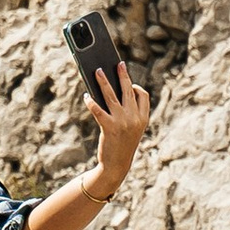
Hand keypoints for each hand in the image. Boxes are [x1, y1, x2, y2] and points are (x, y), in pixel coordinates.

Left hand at [89, 64, 151, 180]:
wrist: (116, 166)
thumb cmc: (121, 145)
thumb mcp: (130, 129)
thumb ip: (127, 113)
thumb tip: (111, 91)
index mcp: (143, 119)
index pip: (143, 96)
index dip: (136, 87)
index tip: (130, 82)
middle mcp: (134, 119)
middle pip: (128, 91)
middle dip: (122, 75)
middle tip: (118, 64)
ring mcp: (122, 122)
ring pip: (111, 95)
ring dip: (103, 81)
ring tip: (97, 71)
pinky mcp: (109, 127)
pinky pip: (98, 109)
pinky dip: (91, 101)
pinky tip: (86, 96)